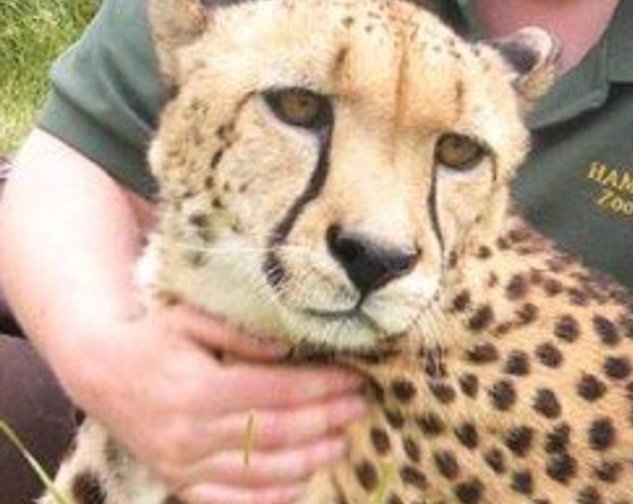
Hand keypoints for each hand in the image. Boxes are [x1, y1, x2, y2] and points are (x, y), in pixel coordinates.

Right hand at [67, 305, 366, 503]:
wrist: (100, 371)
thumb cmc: (155, 337)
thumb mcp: (190, 318)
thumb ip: (238, 331)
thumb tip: (288, 346)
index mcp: (197, 387)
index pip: (275, 391)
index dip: (321, 386)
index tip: (355, 378)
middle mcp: (190, 431)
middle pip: (273, 432)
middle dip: (325, 421)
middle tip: (360, 408)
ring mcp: (182, 462)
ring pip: (257, 471)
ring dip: (307, 461)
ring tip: (342, 444)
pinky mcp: (176, 480)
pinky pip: (227, 499)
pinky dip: (268, 497)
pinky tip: (302, 484)